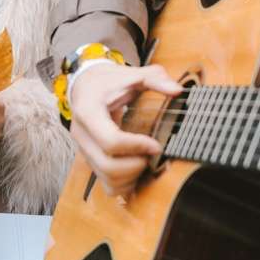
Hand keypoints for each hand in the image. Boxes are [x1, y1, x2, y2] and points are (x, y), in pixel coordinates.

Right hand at [68, 61, 181, 196]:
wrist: (84, 86)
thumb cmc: (108, 82)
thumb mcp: (131, 74)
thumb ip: (155, 78)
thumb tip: (178, 90)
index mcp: (89, 112)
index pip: (111, 141)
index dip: (137, 146)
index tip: (156, 144)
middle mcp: (81, 135)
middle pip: (107, 165)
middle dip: (136, 165)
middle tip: (152, 154)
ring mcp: (83, 151)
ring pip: (107, 179)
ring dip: (132, 176)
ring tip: (145, 160)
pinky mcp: (90, 161)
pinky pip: (106, 185)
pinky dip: (125, 185)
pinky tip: (137, 170)